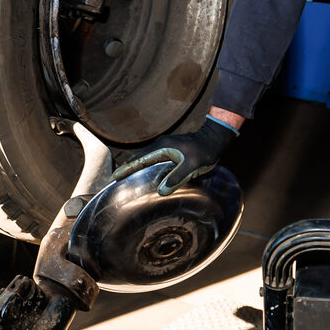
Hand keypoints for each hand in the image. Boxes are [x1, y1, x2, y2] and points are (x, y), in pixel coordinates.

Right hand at [111, 115, 237, 195]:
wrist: (214, 139)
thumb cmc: (204, 151)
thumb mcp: (191, 166)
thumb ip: (177, 177)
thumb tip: (161, 191)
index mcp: (162, 147)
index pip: (140, 159)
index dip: (127, 168)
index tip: (115, 176)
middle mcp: (160, 146)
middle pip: (139, 158)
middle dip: (127, 168)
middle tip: (116, 180)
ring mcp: (165, 147)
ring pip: (145, 158)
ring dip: (135, 167)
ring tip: (126, 178)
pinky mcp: (170, 150)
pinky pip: (153, 159)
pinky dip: (145, 166)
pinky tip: (145, 174)